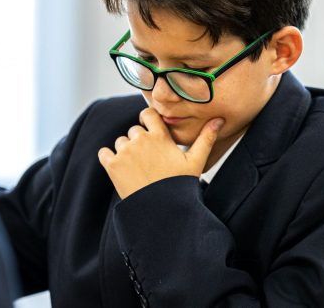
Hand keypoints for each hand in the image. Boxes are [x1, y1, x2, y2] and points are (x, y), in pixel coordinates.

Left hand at [98, 107, 223, 198]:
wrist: (161, 210)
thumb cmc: (180, 185)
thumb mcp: (196, 161)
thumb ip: (206, 138)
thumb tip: (220, 119)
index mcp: (160, 135)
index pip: (148, 113)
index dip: (148, 122)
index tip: (152, 133)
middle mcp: (140, 139)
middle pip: (134, 130)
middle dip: (139, 142)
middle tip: (149, 160)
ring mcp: (125, 151)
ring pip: (120, 142)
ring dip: (126, 151)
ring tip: (138, 169)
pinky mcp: (112, 165)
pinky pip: (104, 153)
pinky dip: (109, 159)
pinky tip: (122, 170)